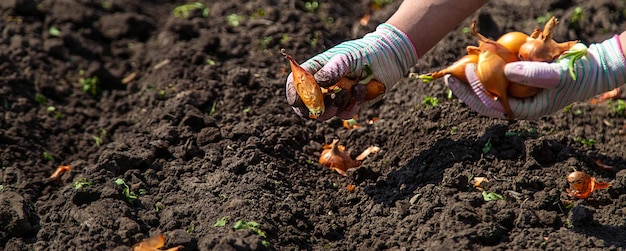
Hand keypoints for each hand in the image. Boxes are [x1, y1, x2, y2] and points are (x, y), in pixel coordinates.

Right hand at [286, 23, 416, 119]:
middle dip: (317, 106)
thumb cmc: (363, 52)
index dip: (294, 95)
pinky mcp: (349, 106)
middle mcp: (321, 87)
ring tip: (351, 88)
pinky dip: (353, 105)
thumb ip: (332, 69)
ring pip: (325, 114)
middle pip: (306, 107)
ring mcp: (334, 98)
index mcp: (314, 71)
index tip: (298, 101)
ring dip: (337, 104)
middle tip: (330, 98)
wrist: (388, 58)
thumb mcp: (347, 57)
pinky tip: (361, 89)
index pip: (295, 85)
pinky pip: (344, 115)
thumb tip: (319, 83)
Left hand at [445, 35, 625, 118]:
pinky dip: (485, 72)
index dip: (475, 91)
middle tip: (449, 76)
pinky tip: (473, 62)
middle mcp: (518, 104)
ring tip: (455, 71)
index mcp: (524, 110)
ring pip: (487, 90)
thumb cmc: (577, 75)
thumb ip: (533, 74)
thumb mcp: (557, 75)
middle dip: (465, 90)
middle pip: (483, 101)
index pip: (491, 105)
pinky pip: (497, 79)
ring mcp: (518, 93)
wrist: (593, 69)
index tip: (466, 73)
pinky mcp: (519, 81)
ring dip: (471, 82)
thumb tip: (506, 71)